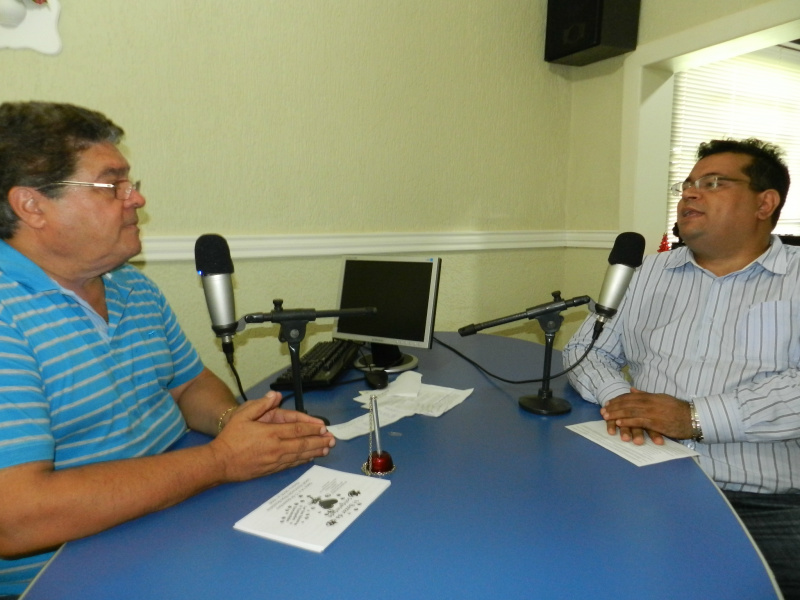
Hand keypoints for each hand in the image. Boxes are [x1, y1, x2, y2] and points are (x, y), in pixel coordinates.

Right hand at [211, 392, 335, 480]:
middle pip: (303, 444)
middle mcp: (276, 448)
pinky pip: (290, 465)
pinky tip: (309, 458)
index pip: (297, 429)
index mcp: (271, 433)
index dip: (313, 428)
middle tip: (332, 440)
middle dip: (319, 441)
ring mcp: (274, 461)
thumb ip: (261, 405)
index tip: (324, 427)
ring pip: (299, 456)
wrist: (219, 463)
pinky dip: (302, 461)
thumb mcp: (242, 415)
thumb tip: (275, 395)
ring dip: (314, 452)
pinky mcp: (270, 470)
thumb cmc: (230, 438)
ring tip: (326, 449)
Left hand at [600, 388, 692, 444]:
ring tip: (606, 416)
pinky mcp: (656, 423)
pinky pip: (639, 421)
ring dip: (617, 413)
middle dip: (614, 406)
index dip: (618, 399)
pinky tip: (619, 422)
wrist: (693, 418)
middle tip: (603, 410)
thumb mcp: (661, 398)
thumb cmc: (678, 410)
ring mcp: (653, 412)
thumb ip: (646, 394)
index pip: (631, 396)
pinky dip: (628, 421)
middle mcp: (651, 402)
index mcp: (651, 396)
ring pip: (631, 411)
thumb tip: (632, 389)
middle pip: (628, 403)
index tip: (608, 402)